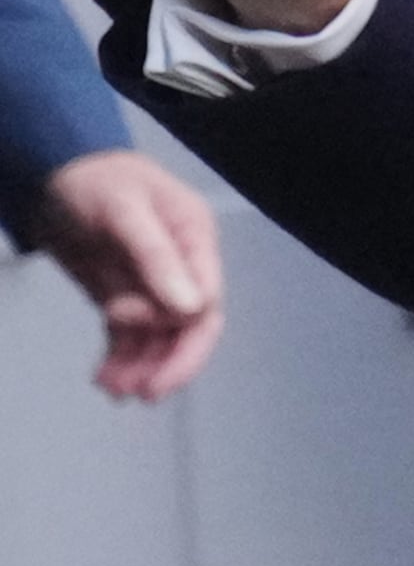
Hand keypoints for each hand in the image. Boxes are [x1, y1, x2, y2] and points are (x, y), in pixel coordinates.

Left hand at [32, 150, 225, 400]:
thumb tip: (190, 307)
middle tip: (144, 393)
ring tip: (110, 387)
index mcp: (194, 241)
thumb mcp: (125, 211)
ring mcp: (150, 284)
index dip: (188, 340)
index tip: (156, 369)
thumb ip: (156, 257)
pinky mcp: (122, 295)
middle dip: (170, 362)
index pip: (207, 301)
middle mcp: (180, 267)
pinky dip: (120, 360)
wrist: (55, 173)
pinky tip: (104, 378)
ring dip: (139, 365)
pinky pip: (128, 336)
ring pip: (157, 338)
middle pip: (189, 327)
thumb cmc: (96, 182)